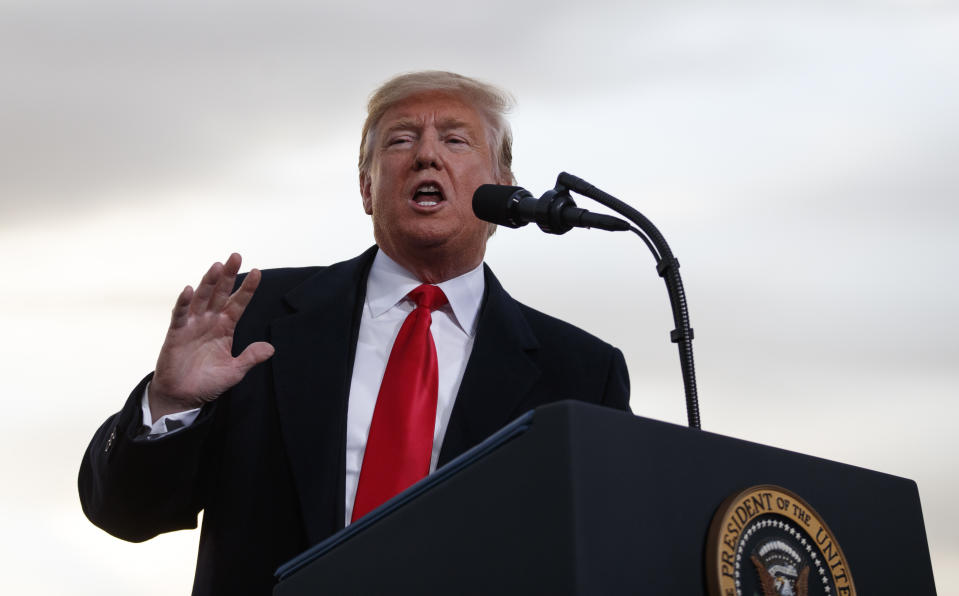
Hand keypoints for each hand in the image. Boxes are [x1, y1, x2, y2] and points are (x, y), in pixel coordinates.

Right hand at [148, 253, 274, 420]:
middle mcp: (210, 321)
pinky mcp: (176, 333)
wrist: (183, 397)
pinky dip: (184, 302)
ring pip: (202, 298)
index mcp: (225, 327)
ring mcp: (193, 325)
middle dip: (228, 276)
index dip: (247, 289)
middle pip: (220, 293)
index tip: (258, 273)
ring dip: (209, 282)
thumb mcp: (235, 371)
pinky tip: (190, 289)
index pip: (238, 303)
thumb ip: (250, 358)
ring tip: (217, 266)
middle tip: (236, 256)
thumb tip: (271, 348)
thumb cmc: (208, 382)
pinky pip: (180, 314)